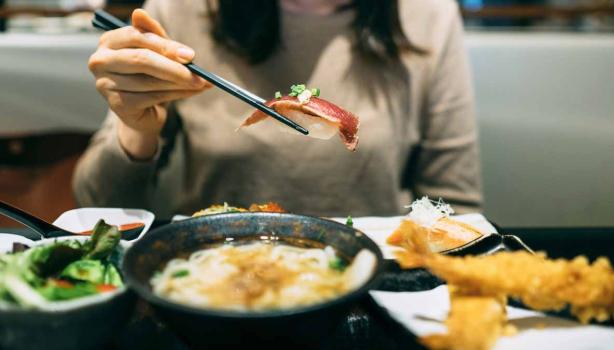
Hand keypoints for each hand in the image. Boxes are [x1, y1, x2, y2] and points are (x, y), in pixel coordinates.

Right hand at [88, 9, 209, 159]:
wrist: (144, 111)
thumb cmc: (150, 75)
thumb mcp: (156, 52)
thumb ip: (153, 35)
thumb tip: (138, 12)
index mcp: (109, 41)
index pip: (136, 36)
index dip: (166, 45)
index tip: (191, 55)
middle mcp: (101, 61)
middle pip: (142, 59)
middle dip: (174, 67)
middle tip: (199, 74)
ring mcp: (105, 84)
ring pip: (150, 81)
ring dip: (180, 83)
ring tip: (200, 83)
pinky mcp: (117, 105)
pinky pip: (152, 97)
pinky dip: (176, 95)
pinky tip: (190, 92)